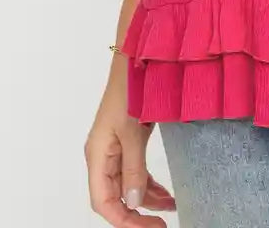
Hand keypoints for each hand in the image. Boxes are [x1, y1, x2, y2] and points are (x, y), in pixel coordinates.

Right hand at [84, 61, 175, 224]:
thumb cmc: (130, 88)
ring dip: (146, 200)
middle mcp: (102, 155)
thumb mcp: (133, 130)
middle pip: (114, 198)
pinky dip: (149, 184)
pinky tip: (166, 192)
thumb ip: (133, 168)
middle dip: (136, 214)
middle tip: (161, 224)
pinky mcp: (127, 141)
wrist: (136, 57)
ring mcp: (114, 149)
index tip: (150, 227)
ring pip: (126, 186)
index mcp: (97, 155)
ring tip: (171, 207)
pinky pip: (134, 172)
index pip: (103, 202)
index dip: (124, 220)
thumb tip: (134, 203)